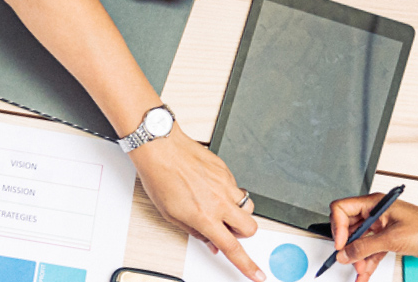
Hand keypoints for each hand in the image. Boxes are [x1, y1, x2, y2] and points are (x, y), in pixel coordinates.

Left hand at [129, 124, 263, 281]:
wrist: (160, 148)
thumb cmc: (160, 178)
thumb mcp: (171, 214)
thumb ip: (195, 232)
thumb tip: (210, 244)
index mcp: (204, 217)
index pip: (232, 248)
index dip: (247, 264)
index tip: (257, 273)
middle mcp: (219, 202)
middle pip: (250, 228)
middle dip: (243, 233)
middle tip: (226, 229)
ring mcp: (226, 185)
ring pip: (249, 207)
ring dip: (238, 213)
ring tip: (219, 207)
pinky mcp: (227, 171)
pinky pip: (238, 189)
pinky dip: (229, 194)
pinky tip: (211, 188)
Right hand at [330, 195, 417, 281]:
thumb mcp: (391, 239)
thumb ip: (365, 247)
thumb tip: (345, 253)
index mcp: (375, 204)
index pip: (343, 209)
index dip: (338, 227)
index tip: (341, 244)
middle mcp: (376, 213)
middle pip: (349, 228)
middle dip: (347, 246)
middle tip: (346, 258)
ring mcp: (382, 227)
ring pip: (360, 242)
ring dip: (358, 257)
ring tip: (360, 270)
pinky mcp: (388, 239)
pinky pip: (371, 251)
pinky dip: (367, 262)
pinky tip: (364, 273)